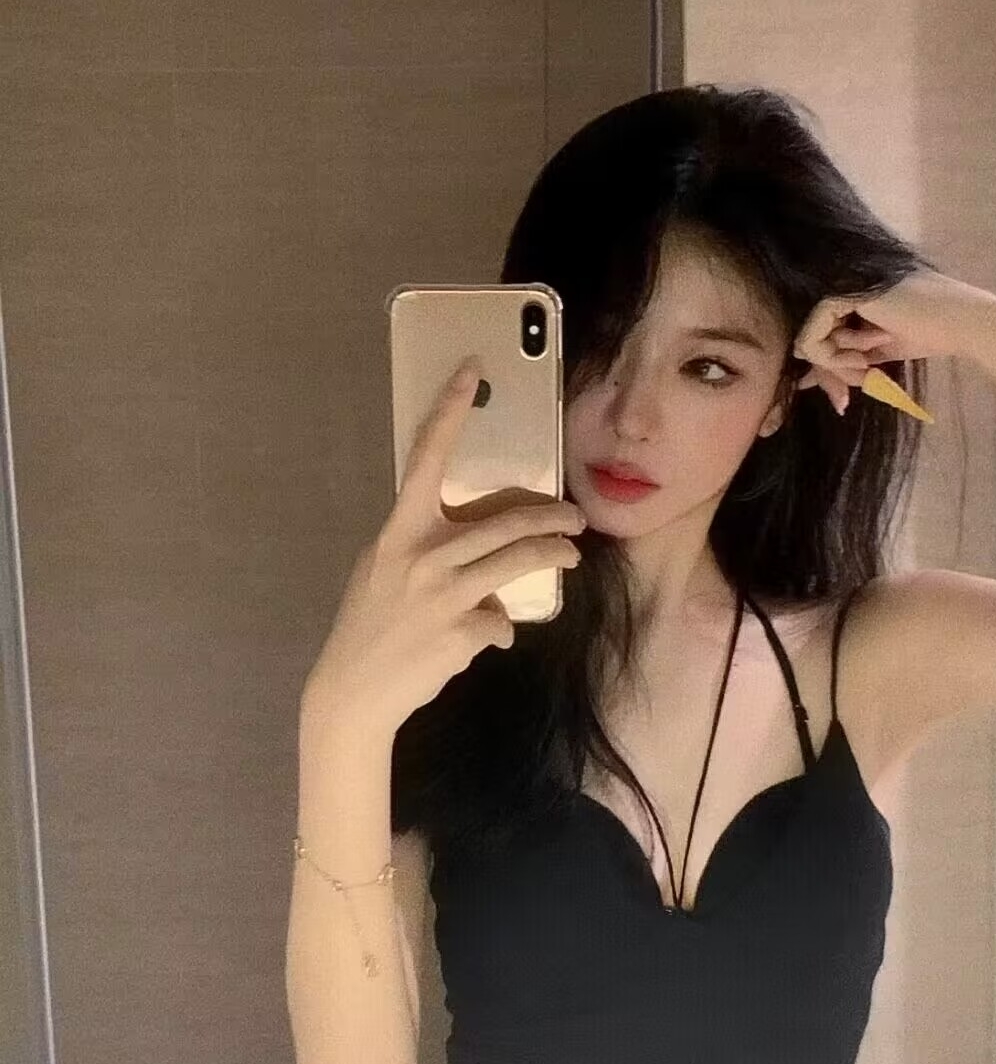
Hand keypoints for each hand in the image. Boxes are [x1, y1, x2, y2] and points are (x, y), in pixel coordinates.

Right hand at [303, 354, 585, 748]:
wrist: (354, 692)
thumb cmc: (369, 626)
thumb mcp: (383, 572)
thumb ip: (424, 549)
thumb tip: (475, 547)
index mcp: (398, 532)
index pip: (426, 458)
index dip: (450, 411)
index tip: (473, 371)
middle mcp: (423, 556)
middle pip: (504, 520)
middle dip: (550, 515)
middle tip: (575, 516)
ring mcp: (445, 595)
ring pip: (518, 561)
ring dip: (553, 555)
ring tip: (570, 555)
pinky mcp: (463, 633)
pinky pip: (501, 622)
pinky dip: (500, 629)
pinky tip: (486, 639)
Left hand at [792, 268, 993, 414]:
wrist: (959, 322)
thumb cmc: (926, 335)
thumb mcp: (870, 356)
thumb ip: (838, 364)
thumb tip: (802, 381)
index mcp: (848, 300)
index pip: (817, 337)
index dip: (825, 371)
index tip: (843, 397)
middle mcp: (840, 290)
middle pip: (810, 338)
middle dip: (826, 374)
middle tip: (845, 397)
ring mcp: (841, 287)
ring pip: (808, 338)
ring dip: (834, 366)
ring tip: (866, 369)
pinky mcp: (843, 292)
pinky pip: (813, 334)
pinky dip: (832, 357)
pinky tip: (864, 358)